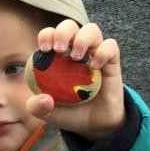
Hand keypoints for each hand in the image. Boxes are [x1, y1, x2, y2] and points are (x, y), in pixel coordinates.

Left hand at [26, 20, 124, 140]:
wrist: (95, 126)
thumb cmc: (70, 113)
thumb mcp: (49, 114)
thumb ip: (38, 108)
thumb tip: (44, 99)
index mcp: (57, 57)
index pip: (51, 34)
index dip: (47, 35)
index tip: (45, 49)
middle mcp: (76, 51)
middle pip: (70, 25)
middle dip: (63, 32)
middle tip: (60, 49)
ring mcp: (95, 54)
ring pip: (92, 30)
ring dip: (83, 38)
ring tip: (77, 58)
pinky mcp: (111, 62)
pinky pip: (111, 46)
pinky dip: (103, 52)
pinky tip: (95, 66)